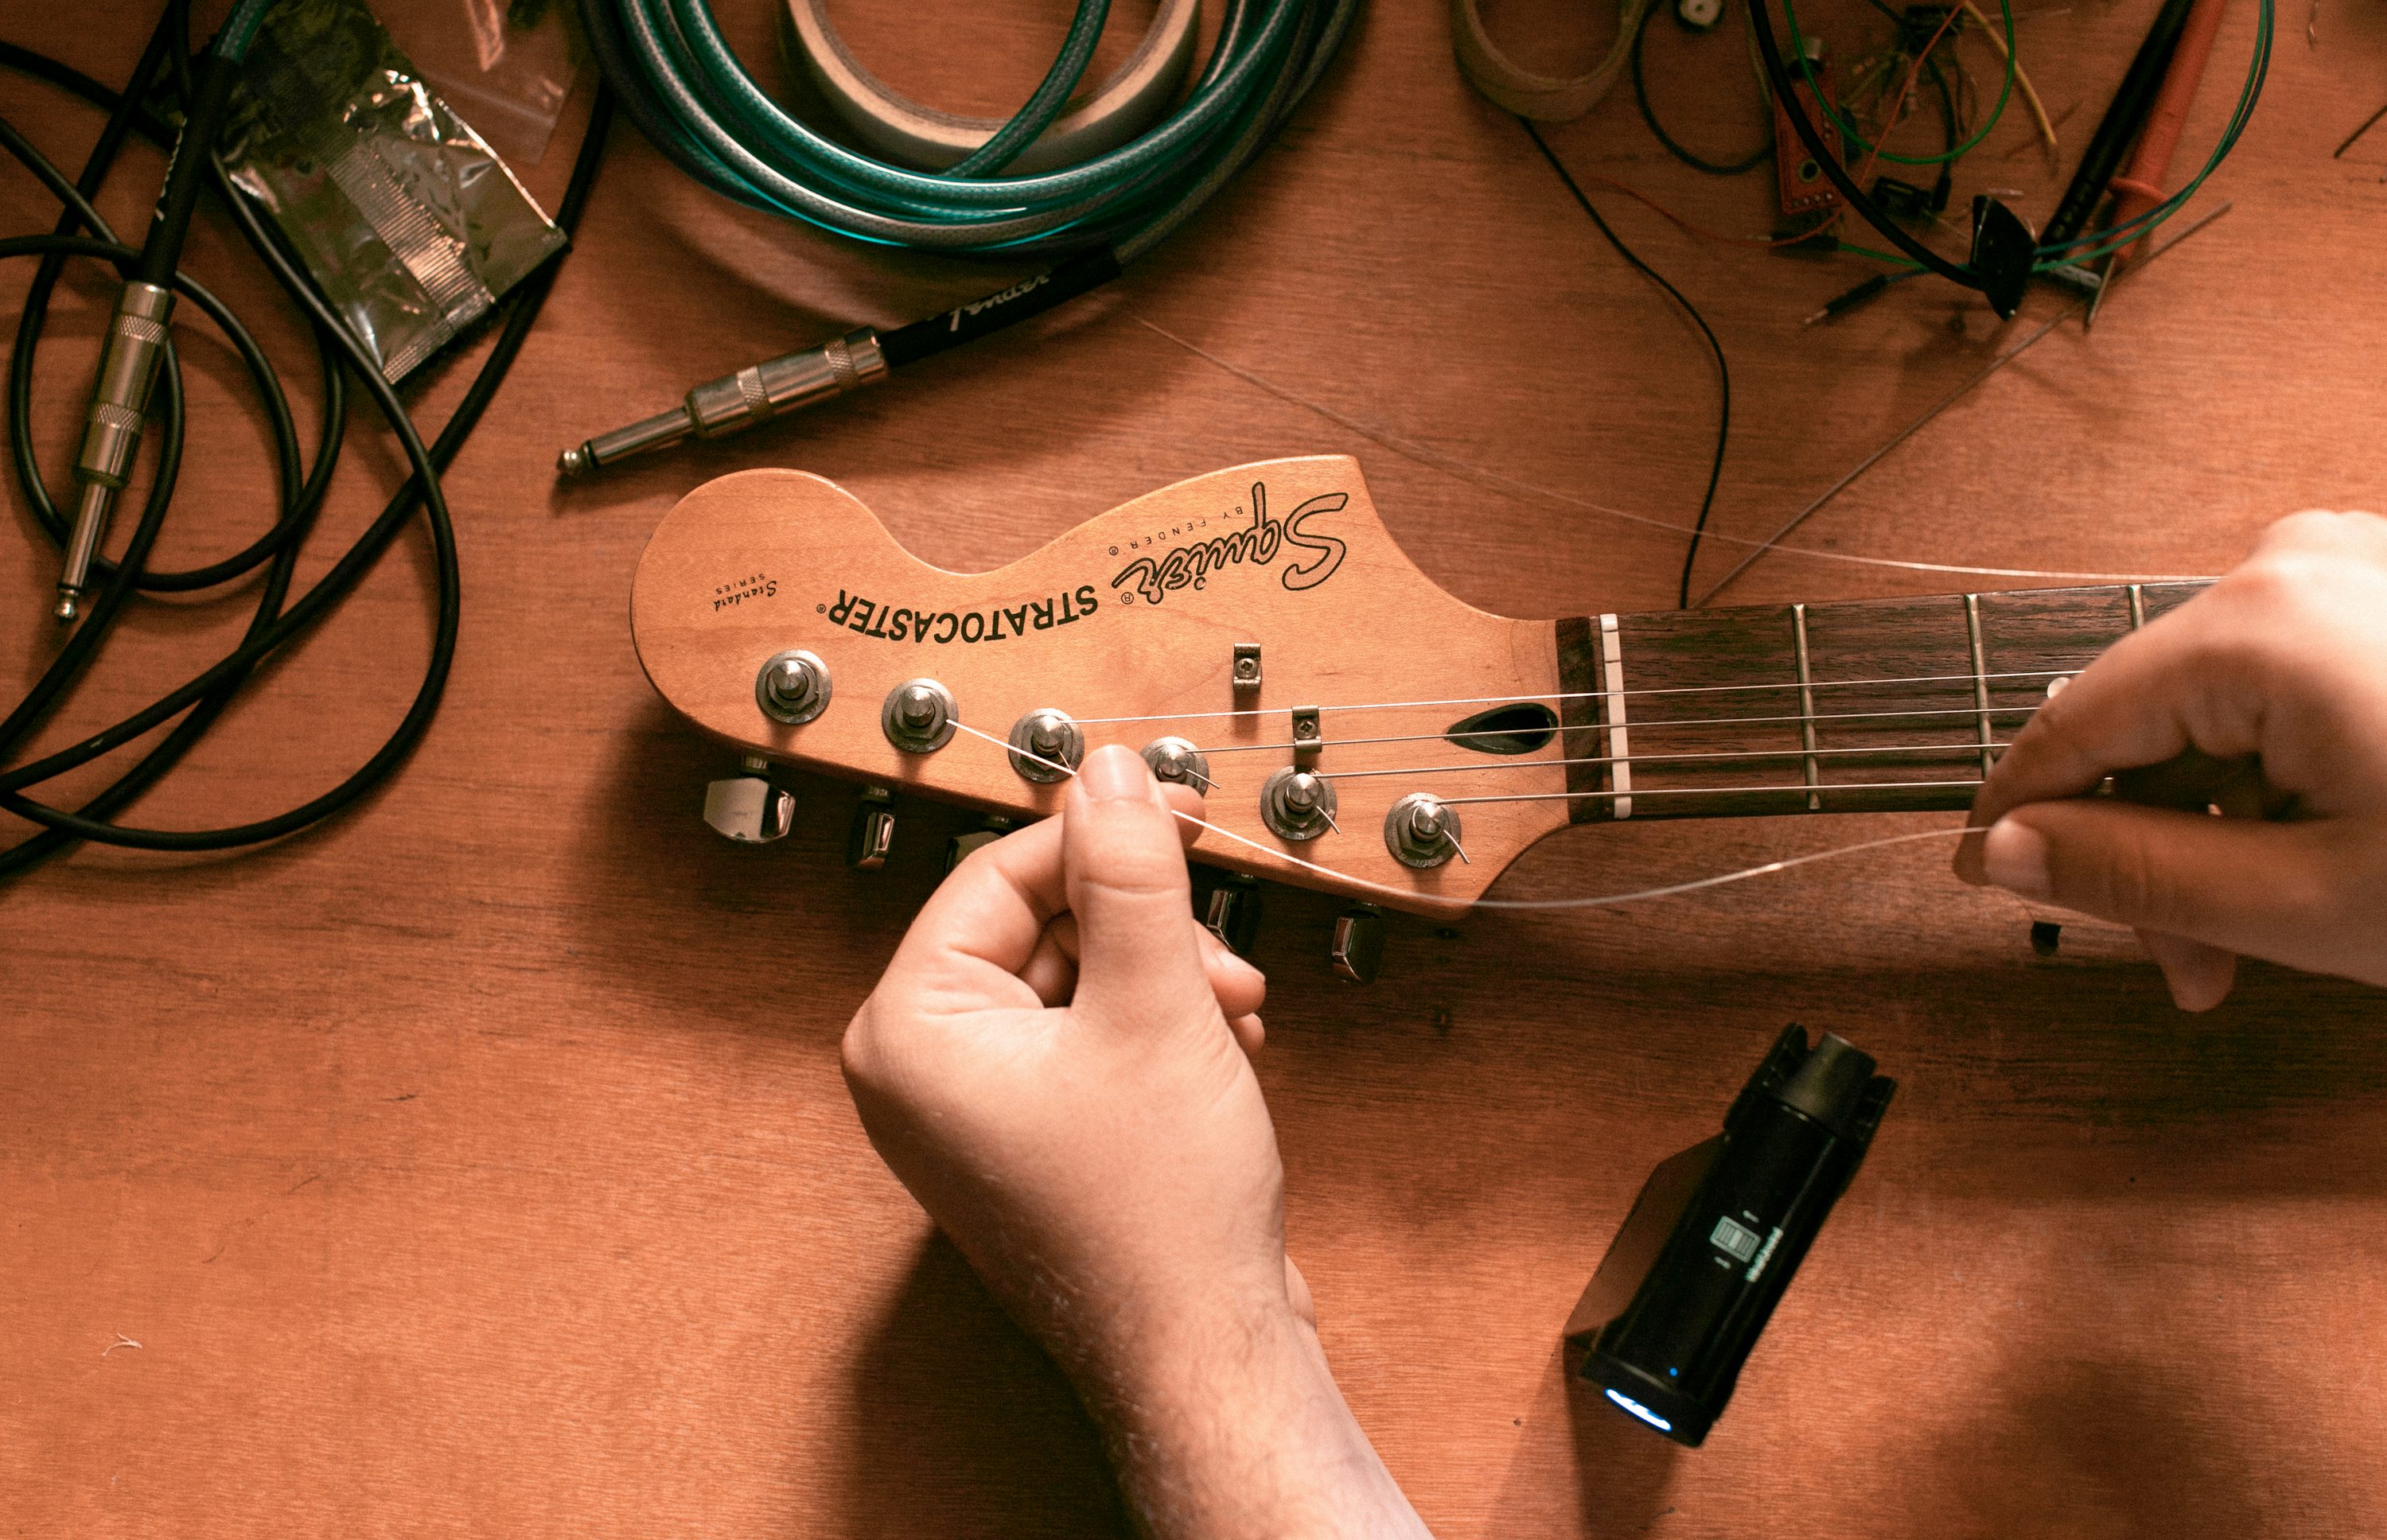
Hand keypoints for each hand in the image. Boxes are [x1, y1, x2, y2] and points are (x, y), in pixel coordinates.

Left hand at [842, 745, 1429, 1538]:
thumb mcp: (1155, 1001)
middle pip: (1037, 926)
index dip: (1099, 838)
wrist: (1202, 1357)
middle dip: (1144, 930)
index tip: (1176, 815)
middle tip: (1216, 948)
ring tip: (1231, 1016)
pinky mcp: (1025, 1142)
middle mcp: (920, 1072)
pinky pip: (1083, 1040)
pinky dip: (1156, 1030)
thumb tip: (1108, 773)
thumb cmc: (1156, 1218)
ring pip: (1073, 981)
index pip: (996, 874)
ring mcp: (970, 1115)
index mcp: (908, 1030)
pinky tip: (1219, 1052)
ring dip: (1164, 980)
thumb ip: (1130, 870)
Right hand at [1956, 510, 2386, 1009]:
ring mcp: (2355, 568)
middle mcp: (2294, 563)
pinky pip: (2285, 686)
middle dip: (2151, 851)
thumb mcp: (2307, 901)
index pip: (2070, 725)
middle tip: (2189, 971)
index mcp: (2258, 624)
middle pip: (2147, 721)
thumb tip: (2003, 854)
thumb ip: (2132, 878)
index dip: (2017, 818)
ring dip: (2216, 825)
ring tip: (2264, 934)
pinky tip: (2318, 857)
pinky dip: (2280, 777)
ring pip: (2216, 712)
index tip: (1982, 880)